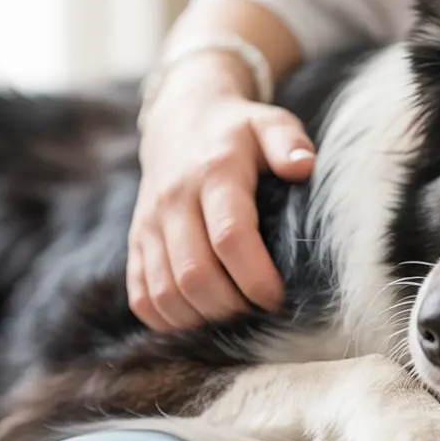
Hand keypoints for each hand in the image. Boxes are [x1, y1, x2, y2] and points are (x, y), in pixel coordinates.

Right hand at [128, 56, 314, 330]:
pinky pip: (142, 297)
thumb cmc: (239, 132)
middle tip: (260, 312)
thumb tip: (303, 167)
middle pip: (195, 275)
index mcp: (214, 174)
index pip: (230, 237)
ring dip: (203, 318)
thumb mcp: (270, 123)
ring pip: (166, 293)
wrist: (180, 121)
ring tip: (236, 316)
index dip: (255, 277)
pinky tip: (202, 317)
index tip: (279, 297)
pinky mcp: (136, 243)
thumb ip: (290, 143)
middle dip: (232, 307)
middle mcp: (174, 201)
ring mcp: (149, 225)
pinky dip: (170, 320)